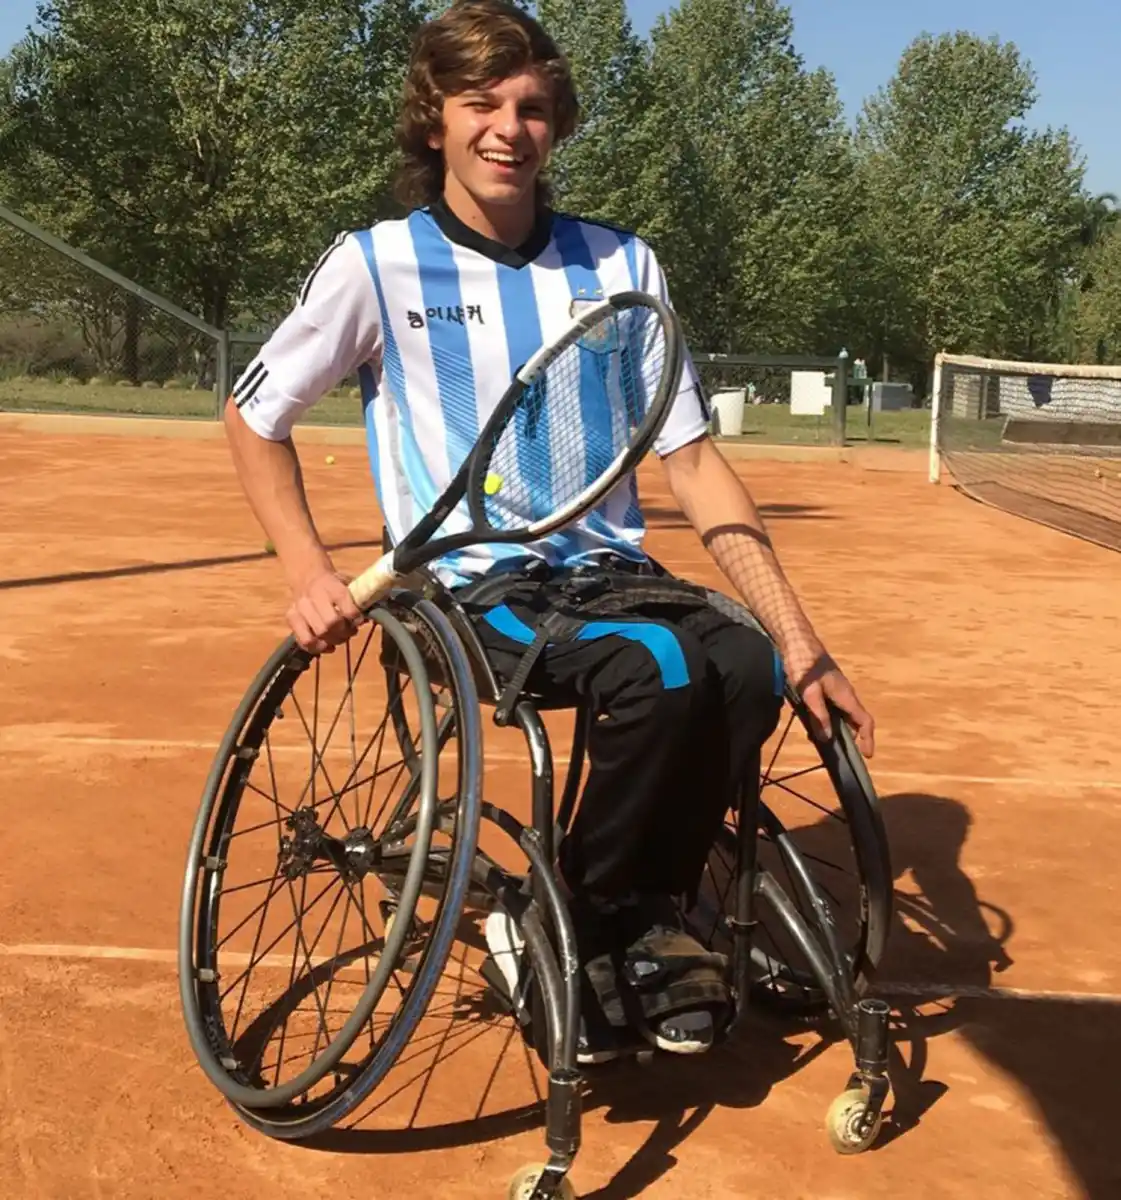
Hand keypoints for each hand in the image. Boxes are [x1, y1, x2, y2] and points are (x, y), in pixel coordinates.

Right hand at [286, 568, 364, 654]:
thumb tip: (367, 619)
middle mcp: (314, 596)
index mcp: (333, 587)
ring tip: (338, 638)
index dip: (355, 619)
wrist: (308, 576)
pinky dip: (317, 648)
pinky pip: (304, 640)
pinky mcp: (291, 618)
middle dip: (344, 633)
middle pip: (331, 624)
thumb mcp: (348, 584)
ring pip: (319, 634)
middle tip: (349, 632)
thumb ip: (358, 600)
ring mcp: (300, 607)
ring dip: (333, 641)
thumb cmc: (333, 584)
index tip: (358, 621)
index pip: (347, 609)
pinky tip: (326, 645)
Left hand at [784, 641, 874, 758]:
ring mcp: (835, 688)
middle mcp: (844, 693)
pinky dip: (825, 717)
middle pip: (853, 720)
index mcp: (846, 695)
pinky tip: (810, 722)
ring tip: (819, 740)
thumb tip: (828, 739)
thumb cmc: (804, 664)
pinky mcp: (825, 685)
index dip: (868, 739)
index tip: (867, 755)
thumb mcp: (809, 693)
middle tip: (837, 753)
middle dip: (849, 738)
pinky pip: (830, 706)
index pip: (865, 721)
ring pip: (841, 713)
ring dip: (835, 728)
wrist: (796, 639)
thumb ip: (819, 715)